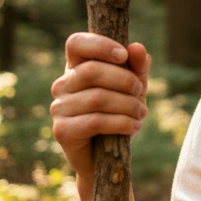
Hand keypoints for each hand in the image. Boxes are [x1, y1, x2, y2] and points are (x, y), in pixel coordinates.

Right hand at [51, 33, 150, 180]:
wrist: (109, 158)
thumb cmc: (120, 114)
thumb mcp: (134, 89)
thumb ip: (137, 67)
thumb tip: (137, 47)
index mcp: (76, 67)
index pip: (76, 43)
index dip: (99, 45)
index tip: (124, 55)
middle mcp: (62, 84)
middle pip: (92, 71)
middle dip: (125, 81)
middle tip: (141, 94)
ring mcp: (58, 107)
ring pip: (98, 98)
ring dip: (128, 105)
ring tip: (142, 113)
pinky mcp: (62, 130)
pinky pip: (96, 121)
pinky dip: (122, 122)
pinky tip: (134, 126)